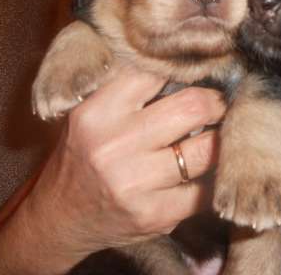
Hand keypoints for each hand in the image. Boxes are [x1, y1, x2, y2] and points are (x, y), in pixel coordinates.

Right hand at [0, 65, 224, 273]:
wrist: (60, 217)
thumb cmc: (84, 153)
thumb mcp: (92, 111)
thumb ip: (130, 86)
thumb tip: (188, 63)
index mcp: (97, 111)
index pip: (158, 72)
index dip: (186, 68)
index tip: (202, 71)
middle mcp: (114, 146)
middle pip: (193, 107)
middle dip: (216, 103)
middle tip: (218, 104)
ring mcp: (135, 184)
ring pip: (207, 150)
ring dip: (220, 141)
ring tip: (217, 135)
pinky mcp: (155, 216)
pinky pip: (205, 190)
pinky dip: (213, 179)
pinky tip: (206, 172)